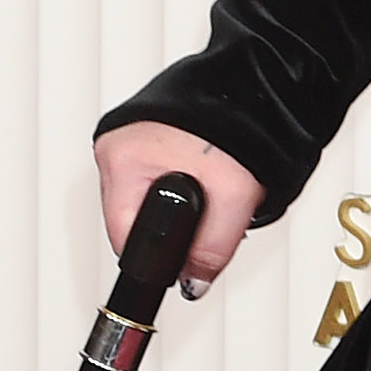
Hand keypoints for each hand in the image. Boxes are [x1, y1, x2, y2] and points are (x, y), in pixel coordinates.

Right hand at [94, 122, 267, 290]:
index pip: (123, 236)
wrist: (255, 88)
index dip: (154, 259)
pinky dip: (171, 185)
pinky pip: (149, 176)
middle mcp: (115, 146)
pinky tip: (195, 181)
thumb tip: (194, 282)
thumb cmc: (242, 125)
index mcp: (123, 160)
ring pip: (139, 199)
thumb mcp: (234, 198)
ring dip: (167, 208)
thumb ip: (213, 249)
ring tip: (204, 195)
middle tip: (201, 221)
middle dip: (164, 232)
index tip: (176, 265)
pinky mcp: (141, 134)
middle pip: (129, 219)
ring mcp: (125, 138)